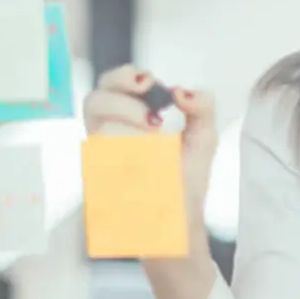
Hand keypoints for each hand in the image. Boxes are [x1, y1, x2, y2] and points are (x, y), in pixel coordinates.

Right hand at [82, 64, 218, 227]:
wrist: (180, 222)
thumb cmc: (187, 177)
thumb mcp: (205, 137)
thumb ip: (202, 105)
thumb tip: (180, 91)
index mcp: (129, 114)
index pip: (111, 83)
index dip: (124, 76)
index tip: (149, 83)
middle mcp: (107, 131)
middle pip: (94, 101)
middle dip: (125, 104)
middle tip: (154, 121)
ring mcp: (99, 157)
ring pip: (99, 130)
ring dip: (130, 133)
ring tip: (155, 146)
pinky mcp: (96, 182)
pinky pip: (100, 163)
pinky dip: (126, 161)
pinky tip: (145, 167)